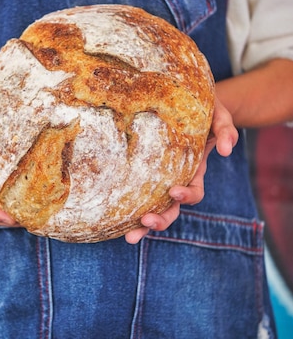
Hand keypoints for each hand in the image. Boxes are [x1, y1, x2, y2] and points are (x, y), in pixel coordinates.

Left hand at [125, 97, 237, 243]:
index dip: (187, 195)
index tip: (175, 190)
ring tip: (130, 236)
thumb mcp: (220, 116)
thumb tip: (227, 149)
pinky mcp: (142, 170)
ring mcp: (158, 178)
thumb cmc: (206, 110)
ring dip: (144, 225)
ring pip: (154, 209)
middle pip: (172, 209)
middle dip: (161, 220)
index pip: (194, 192)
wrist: (188, 102)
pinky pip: (135, 191)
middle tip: (146, 222)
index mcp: (194, 171)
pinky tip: (112, 216)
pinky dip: (126, 206)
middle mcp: (177, 180)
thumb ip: (226, 131)